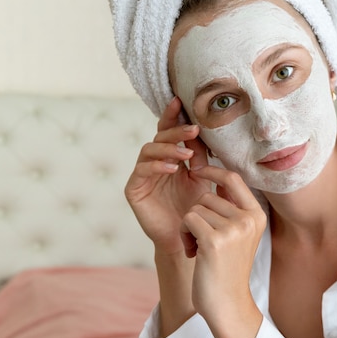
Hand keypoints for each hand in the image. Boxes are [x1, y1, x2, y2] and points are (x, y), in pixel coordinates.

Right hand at [125, 97, 210, 255]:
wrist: (187, 237)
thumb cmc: (196, 207)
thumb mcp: (202, 177)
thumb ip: (200, 156)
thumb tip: (200, 131)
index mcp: (170, 156)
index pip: (169, 131)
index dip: (172, 116)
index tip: (180, 101)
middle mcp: (154, 162)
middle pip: (159, 137)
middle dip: (176, 131)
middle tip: (193, 130)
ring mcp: (142, 175)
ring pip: (148, 150)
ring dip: (168, 148)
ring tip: (186, 154)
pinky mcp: (134, 189)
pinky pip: (142, 171)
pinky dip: (157, 166)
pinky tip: (173, 169)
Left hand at [180, 165, 266, 316]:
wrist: (227, 303)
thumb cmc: (228, 269)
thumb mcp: (239, 235)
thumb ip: (233, 208)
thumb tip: (219, 176)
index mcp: (257, 215)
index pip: (233, 179)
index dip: (214, 170)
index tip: (198, 171)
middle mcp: (248, 219)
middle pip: (207, 196)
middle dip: (197, 214)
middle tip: (201, 239)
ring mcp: (233, 229)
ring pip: (195, 209)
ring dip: (189, 227)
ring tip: (199, 248)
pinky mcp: (214, 241)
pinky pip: (188, 220)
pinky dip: (184, 235)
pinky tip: (193, 253)